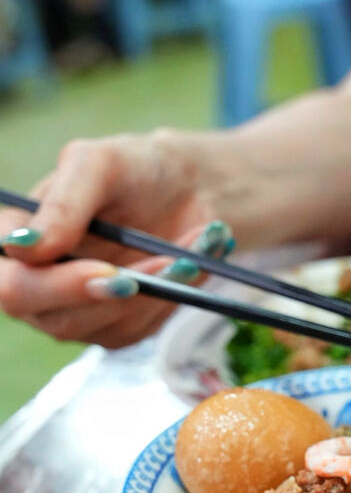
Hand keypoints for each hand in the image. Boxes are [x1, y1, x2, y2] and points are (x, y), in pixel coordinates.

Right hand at [0, 130, 228, 347]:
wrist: (190, 189)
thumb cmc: (135, 168)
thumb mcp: (99, 164)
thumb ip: (62, 202)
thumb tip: (22, 246)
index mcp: (17, 240)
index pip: (10, 283)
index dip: (52, 286)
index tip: (107, 270)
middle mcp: (37, 283)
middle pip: (57, 318)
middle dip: (116, 294)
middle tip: (166, 262)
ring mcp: (78, 311)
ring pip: (107, 325)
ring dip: (156, 289)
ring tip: (186, 252)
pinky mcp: (118, 327)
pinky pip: (142, 327)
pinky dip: (173, 295)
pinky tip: (189, 263)